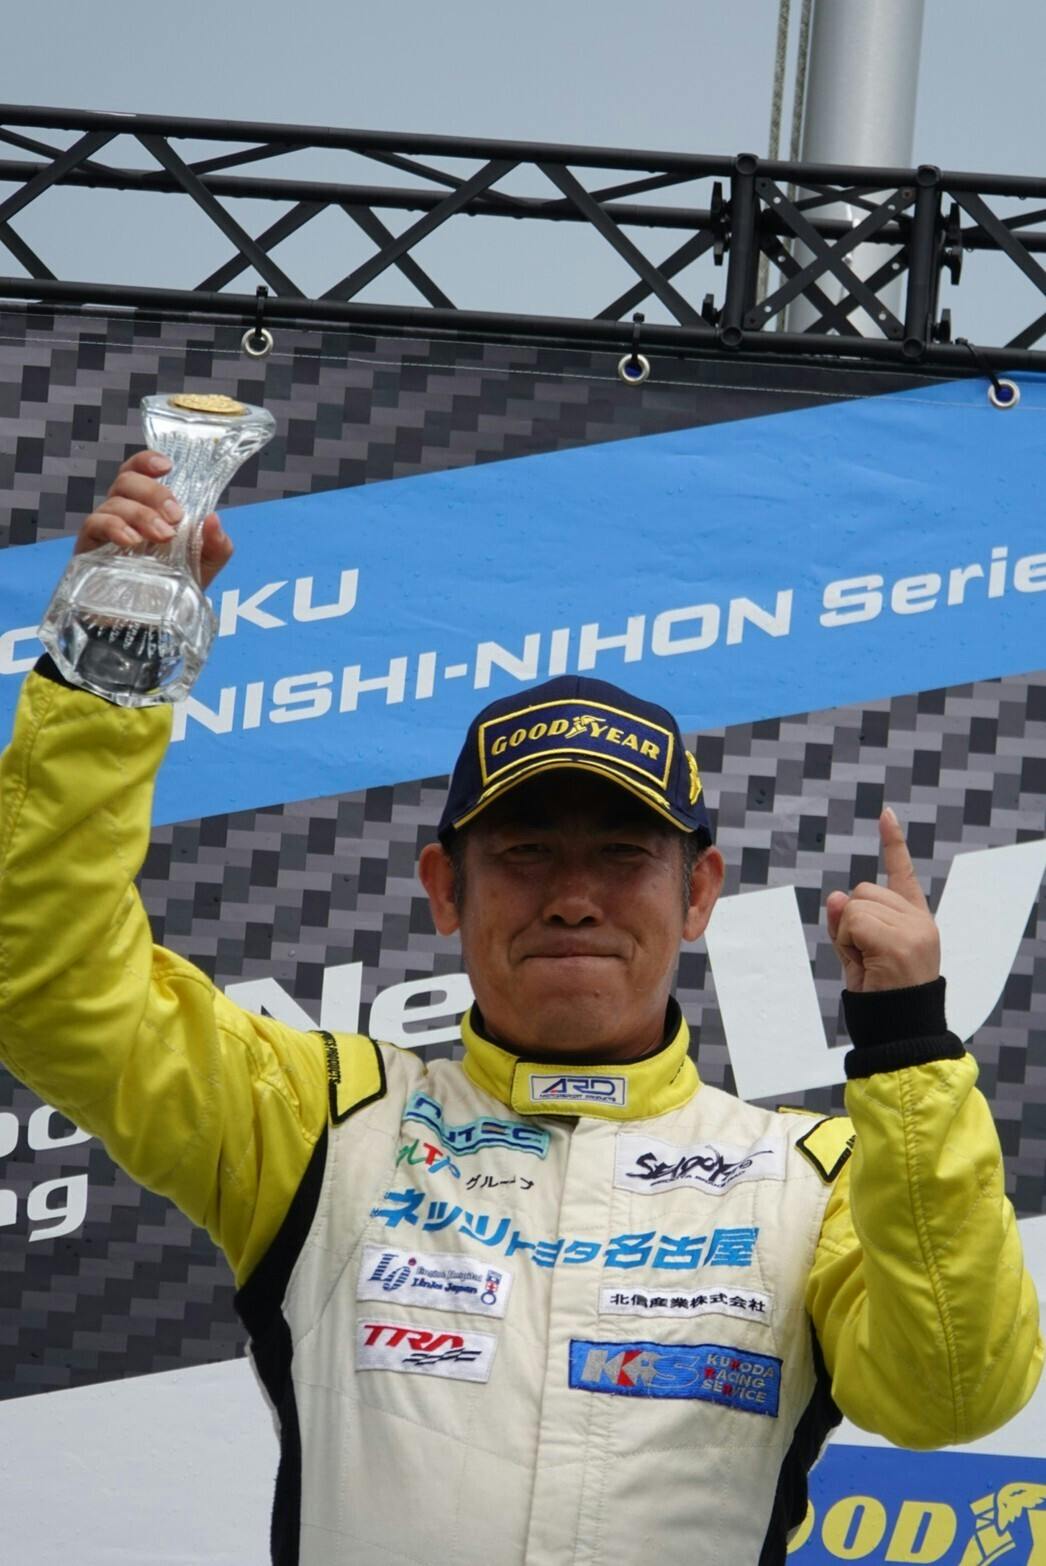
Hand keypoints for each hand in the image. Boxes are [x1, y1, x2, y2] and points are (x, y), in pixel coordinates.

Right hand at [74, 450, 233, 588]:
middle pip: (127, 481)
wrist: (151, 624)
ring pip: (113, 502)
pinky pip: (94, 524)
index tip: (167, 465)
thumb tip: (214, 519)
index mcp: (147, 507)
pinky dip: (114, 527)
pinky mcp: (89, 549)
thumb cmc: (174, 586)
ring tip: (162, 536)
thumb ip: (217, 545)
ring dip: (140, 514)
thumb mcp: (205, 566)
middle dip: (154, 493)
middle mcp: (123, 512)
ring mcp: (105, 529)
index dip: (147, 461)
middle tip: (175, 516)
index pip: (139, 472)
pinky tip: (131, 540)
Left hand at [825, 808, 939, 992]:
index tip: (885, 814)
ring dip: (848, 934)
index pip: (902, 874)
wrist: (898, 1032)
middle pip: (863, 891)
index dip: (892, 843)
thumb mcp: (857, 954)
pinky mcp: (901, 941)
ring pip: (854, 906)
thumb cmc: (879, 998)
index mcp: (915, 920)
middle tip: (865, 957)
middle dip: (851, 920)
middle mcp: (919, 920)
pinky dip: (847, 941)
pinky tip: (866, 963)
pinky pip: (852, 921)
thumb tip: (835, 895)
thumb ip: (846, 923)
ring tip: (867, 963)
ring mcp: (913, 929)